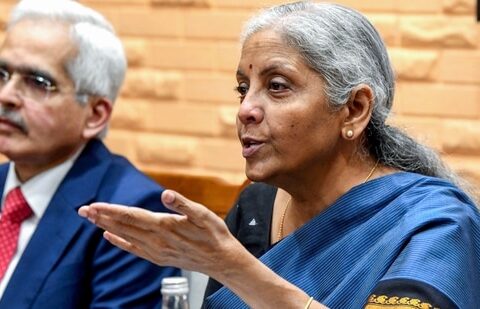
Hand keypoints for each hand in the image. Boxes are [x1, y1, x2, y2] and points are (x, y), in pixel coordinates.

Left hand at [78, 190, 240, 274]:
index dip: (111, 210)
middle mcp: (157, 240)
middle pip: (124, 226)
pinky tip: (110, 237)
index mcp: (165, 226)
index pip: (132, 216)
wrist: (222, 260)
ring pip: (126, 237)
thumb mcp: (204, 215)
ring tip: (91, 219)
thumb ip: (183, 204)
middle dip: (102, 217)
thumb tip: (166, 195)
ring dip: (107, 227)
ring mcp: (156, 251)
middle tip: (82, 210)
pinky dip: (120, 242)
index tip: (94, 205)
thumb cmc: (214, 234)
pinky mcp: (159, 257)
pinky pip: (134, 249)